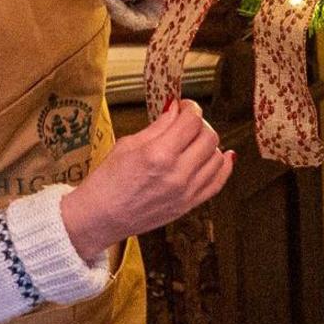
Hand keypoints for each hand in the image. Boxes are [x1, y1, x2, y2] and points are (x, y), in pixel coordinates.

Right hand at [58, 100, 232, 264]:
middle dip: (200, 124)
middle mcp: (177, 174)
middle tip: (188, 123)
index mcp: (158, 154)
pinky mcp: (189, 205)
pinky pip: (218, 182)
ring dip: (209, 144)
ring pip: (217, 157)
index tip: (185, 106)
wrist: (100, 218)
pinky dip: (223, 166)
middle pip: (209, 137)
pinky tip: (223, 156)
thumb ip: (158, 127)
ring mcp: (186, 192)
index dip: (191, 108)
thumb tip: (176, 109)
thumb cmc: (107, 181)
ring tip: (194, 142)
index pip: (191, 122)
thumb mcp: (127, 145)